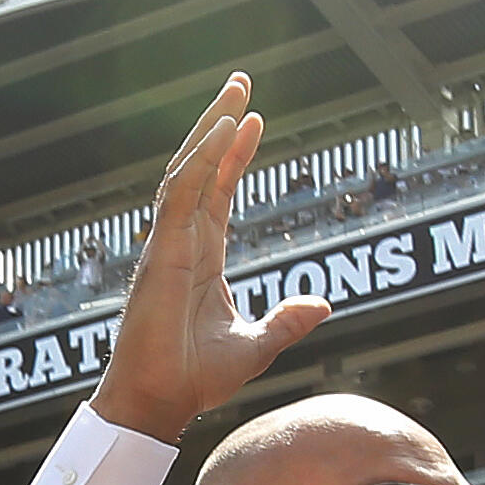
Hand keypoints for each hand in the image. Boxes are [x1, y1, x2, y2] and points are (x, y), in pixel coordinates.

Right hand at [89, 74, 329, 439]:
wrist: (161, 403)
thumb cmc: (194, 380)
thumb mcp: (255, 346)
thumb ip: (286, 321)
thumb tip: (323, 303)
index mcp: (200, 256)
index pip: (219, 191)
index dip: (236, 155)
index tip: (255, 120)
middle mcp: (182, 241)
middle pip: (202, 167)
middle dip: (221, 123)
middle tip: (240, 81)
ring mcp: (168, 243)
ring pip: (189, 169)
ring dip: (212, 128)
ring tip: (236, 91)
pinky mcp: (161, 251)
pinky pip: (181, 193)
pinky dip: (201, 159)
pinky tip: (223, 131)